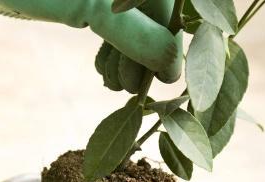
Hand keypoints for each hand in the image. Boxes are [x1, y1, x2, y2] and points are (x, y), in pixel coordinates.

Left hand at [0, 0, 181, 76]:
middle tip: (127, 89)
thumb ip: (137, 35)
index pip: (168, 11)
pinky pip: (114, 31)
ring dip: (127, 61)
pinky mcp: (91, 4)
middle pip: (153, 23)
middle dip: (143, 58)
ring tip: (110, 84)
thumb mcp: (91, 9)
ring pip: (133, 30)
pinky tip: (103, 71)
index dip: (171, 46)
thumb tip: (173, 69)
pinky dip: (112, 53)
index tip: (166, 81)